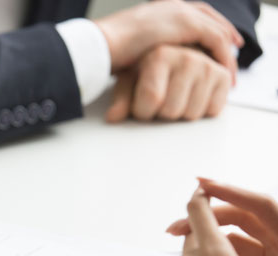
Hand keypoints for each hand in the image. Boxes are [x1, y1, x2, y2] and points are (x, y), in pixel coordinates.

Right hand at [95, 0, 241, 73]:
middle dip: (223, 31)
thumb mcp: (128, 49)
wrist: (101, 45)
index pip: (190, 14)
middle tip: (234, 46)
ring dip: (225, 49)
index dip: (204, 26)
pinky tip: (225, 71)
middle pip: (208, 15)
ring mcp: (180, 13)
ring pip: (215, 28)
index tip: (214, 42)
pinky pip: (215, 39)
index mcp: (157, 10)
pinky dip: (222, 55)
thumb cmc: (105, 52)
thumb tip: (140, 68)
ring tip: (231, 69)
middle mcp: (171, 6)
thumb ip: (142, 53)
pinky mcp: (187, 24)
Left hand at [106, 45, 231, 121]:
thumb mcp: (131, 82)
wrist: (179, 57)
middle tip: (162, 101)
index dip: (143, 112)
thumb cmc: (149, 72)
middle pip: (171, 111)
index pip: (151, 100)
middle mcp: (187, 57)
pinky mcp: (224, 78)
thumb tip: (113, 117)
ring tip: (177, 97)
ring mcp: (208, 67)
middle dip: (162, 114)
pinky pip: (211, 112)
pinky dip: (201, 111)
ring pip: (191, 115)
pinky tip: (193, 97)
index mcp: (160, 56)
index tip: (142, 106)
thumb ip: (121, 100)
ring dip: (181, 114)